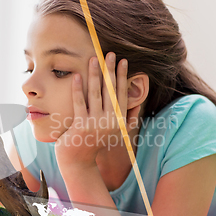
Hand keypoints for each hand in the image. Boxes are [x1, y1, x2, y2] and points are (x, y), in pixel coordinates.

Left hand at [54, 52, 140, 166]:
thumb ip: (128, 120)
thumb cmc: (95, 144)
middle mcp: (109, 121)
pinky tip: (77, 76)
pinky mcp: (80, 126)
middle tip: (109, 53)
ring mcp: (95, 124)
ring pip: (96, 94)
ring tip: (93, 59)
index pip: (122, 94)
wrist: (78, 162)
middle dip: (110, 70)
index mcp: (118, 121)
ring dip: (95, 75)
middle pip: (111, 90)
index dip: (123, 76)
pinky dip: (78, 89)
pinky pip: (79, 103)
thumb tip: (138, 105)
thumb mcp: (116, 134)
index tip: (122, 61)